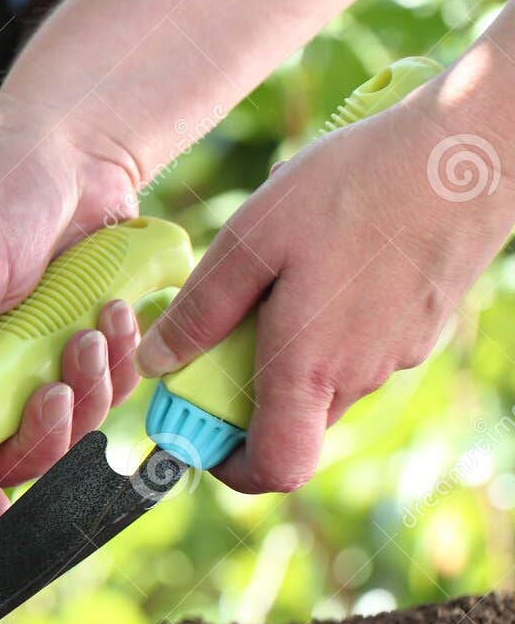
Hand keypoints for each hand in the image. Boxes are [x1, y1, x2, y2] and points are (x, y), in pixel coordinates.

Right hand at [0, 113, 147, 518]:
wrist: (78, 152)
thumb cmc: (7, 192)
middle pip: (14, 456)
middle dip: (47, 432)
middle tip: (61, 383)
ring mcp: (39, 366)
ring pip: (71, 431)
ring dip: (92, 389)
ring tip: (98, 326)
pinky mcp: (87, 352)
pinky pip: (113, 392)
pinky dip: (123, 362)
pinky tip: (120, 313)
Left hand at [136, 98, 513, 492]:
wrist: (466, 154)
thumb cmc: (355, 187)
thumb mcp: (251, 239)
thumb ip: (201, 310)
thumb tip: (157, 363)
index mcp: (311, 366)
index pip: (275, 469)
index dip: (228, 466)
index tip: (196, 429)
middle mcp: (360, 375)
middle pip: (290, 420)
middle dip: (244, 391)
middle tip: (220, 326)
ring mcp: (398, 354)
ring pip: (323, 379)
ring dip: (285, 348)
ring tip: (276, 272)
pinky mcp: (419, 327)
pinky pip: (357, 345)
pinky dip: (326, 323)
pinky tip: (324, 258)